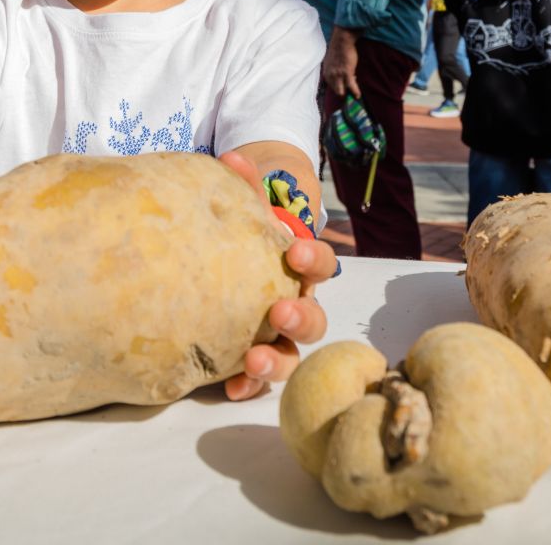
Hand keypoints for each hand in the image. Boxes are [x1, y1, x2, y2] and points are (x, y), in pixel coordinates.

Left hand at [215, 152, 335, 400]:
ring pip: (291, 356)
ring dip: (277, 361)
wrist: (231, 251)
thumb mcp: (250, 206)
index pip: (321, 264)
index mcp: (301, 268)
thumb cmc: (247, 229)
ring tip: (255, 360)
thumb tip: (231, 160)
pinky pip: (256, 380)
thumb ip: (246, 183)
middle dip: (301, 318)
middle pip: (314, 319)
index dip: (314, 260)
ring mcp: (277, 336)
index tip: (295, 252)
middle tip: (280, 312)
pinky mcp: (251, 358)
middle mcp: (297, 304)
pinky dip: (247, 386)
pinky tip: (229, 389)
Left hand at [321, 27, 359, 98]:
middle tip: (350, 91)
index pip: (331, 86)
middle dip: (343, 92)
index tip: (345, 85)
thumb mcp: (331, 61)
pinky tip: (358, 95)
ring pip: (342, 91)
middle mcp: (330, 75)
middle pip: (336, 90)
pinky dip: (355, 92)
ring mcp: (338, 75)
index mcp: (326, 72)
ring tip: (355, 96)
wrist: (341, 41)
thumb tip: (339, 74)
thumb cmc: (338, 48)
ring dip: (348, 94)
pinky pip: (351, 86)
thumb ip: (333, 69)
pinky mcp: (346, 73)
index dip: (339, 86)